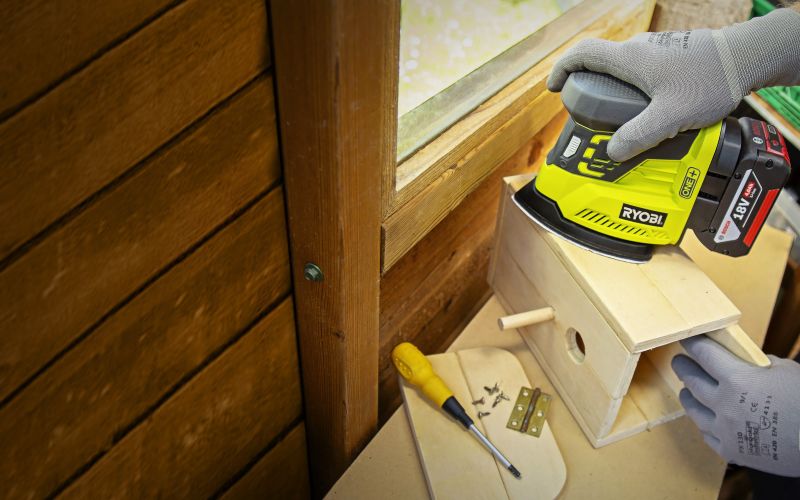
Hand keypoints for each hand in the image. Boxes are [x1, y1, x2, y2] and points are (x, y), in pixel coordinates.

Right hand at [547, 9, 799, 160]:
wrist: (748, 57)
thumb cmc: (710, 81)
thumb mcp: (671, 117)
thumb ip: (639, 136)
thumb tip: (613, 152)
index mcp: (630, 59)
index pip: (582, 54)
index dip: (561, 69)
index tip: (554, 87)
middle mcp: (640, 48)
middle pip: (601, 63)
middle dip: (589, 87)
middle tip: (589, 113)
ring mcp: (658, 48)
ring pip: (626, 67)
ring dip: (617, 88)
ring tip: (623, 118)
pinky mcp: (674, 53)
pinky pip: (646, 69)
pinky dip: (638, 86)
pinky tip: (653, 108)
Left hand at [672, 336, 799, 476]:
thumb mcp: (786, 371)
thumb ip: (761, 364)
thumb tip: (750, 363)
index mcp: (737, 379)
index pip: (705, 355)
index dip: (693, 344)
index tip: (686, 339)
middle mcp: (724, 404)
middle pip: (692, 381)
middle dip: (683, 368)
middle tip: (678, 361)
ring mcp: (725, 430)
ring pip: (694, 410)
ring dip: (688, 397)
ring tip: (686, 391)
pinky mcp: (731, 451)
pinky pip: (708, 436)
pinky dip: (705, 425)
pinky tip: (706, 421)